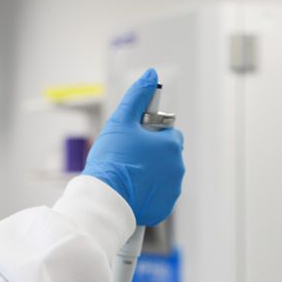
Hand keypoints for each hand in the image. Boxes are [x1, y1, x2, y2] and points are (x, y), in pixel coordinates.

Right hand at [83, 68, 184, 226]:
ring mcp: (172, 189)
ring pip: (164, 175)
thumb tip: (151, 74)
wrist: (103, 198)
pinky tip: (131, 190)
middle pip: (166, 155)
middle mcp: (177, 167)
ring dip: (151, 174)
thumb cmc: (111, 158)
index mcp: (171, 144)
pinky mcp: (164, 207)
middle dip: (152, 155)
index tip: (136, 140)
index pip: (169, 133)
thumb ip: (137, 95)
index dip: (151, 134)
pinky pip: (159, 195)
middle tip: (128, 158)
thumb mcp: (121, 120)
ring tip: (128, 175)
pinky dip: (148, 193)